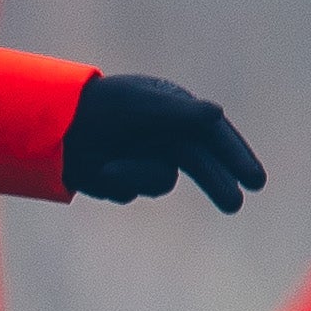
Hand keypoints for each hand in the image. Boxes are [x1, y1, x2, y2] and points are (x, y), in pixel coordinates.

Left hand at [62, 73, 267, 211]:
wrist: (54, 128)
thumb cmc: (101, 107)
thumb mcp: (140, 106)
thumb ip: (179, 112)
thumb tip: (217, 114)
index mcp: (174, 110)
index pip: (214, 135)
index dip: (237, 156)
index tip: (255, 180)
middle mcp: (165, 135)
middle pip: (201, 165)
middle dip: (218, 183)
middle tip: (234, 204)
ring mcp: (147, 157)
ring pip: (161, 181)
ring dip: (137, 177)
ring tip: (109, 168)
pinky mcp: (127, 178)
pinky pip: (134, 190)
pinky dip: (118, 181)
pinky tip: (100, 169)